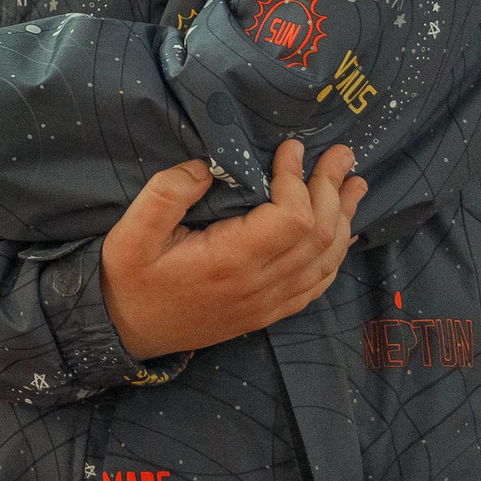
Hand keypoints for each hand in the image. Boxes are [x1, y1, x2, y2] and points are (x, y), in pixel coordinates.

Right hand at [100, 140, 364, 359]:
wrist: (126, 332)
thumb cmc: (129, 278)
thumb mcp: (131, 232)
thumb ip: (167, 193)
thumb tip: (208, 165)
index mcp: (229, 261)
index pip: (291, 219)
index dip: (299, 179)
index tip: (290, 148)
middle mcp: (259, 285)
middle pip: (319, 234)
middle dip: (333, 188)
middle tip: (340, 153)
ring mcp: (269, 303)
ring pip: (327, 260)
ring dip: (344, 218)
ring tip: (353, 183)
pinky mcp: (269, 312)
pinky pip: (318, 284)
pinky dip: (337, 253)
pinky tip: (343, 231)